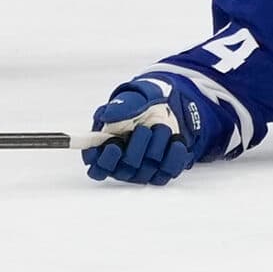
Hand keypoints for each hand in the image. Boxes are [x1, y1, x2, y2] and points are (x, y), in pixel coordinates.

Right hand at [83, 78, 223, 184]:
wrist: (165, 106)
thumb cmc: (141, 105)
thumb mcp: (130, 99)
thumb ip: (118, 108)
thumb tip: (107, 117)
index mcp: (105, 149)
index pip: (97, 169)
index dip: (105, 160)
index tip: (114, 146)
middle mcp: (122, 165)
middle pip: (124, 170)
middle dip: (137, 147)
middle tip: (144, 129)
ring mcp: (141, 171)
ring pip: (146, 171)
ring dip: (156, 146)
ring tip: (161, 128)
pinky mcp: (161, 172)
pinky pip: (168, 171)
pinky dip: (174, 155)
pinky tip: (175, 141)